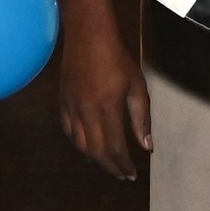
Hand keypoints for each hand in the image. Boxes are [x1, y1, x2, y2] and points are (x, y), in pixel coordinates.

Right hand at [52, 0, 149, 181]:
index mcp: (107, 109)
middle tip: (122, 174)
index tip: (132, 174)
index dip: (123, 164)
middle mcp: (86, 112)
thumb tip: (147, 146)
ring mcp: (71, 107)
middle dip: (109, 166)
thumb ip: (141, 118)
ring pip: (79, 143)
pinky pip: (68, 130)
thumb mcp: (137, 87)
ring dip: (94, 158)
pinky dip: (78, 143)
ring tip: (107, 164)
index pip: (114, 147)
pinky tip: (87, 146)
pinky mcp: (62, 101)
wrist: (87, 36)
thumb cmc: (118, 59)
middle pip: (95, 150)